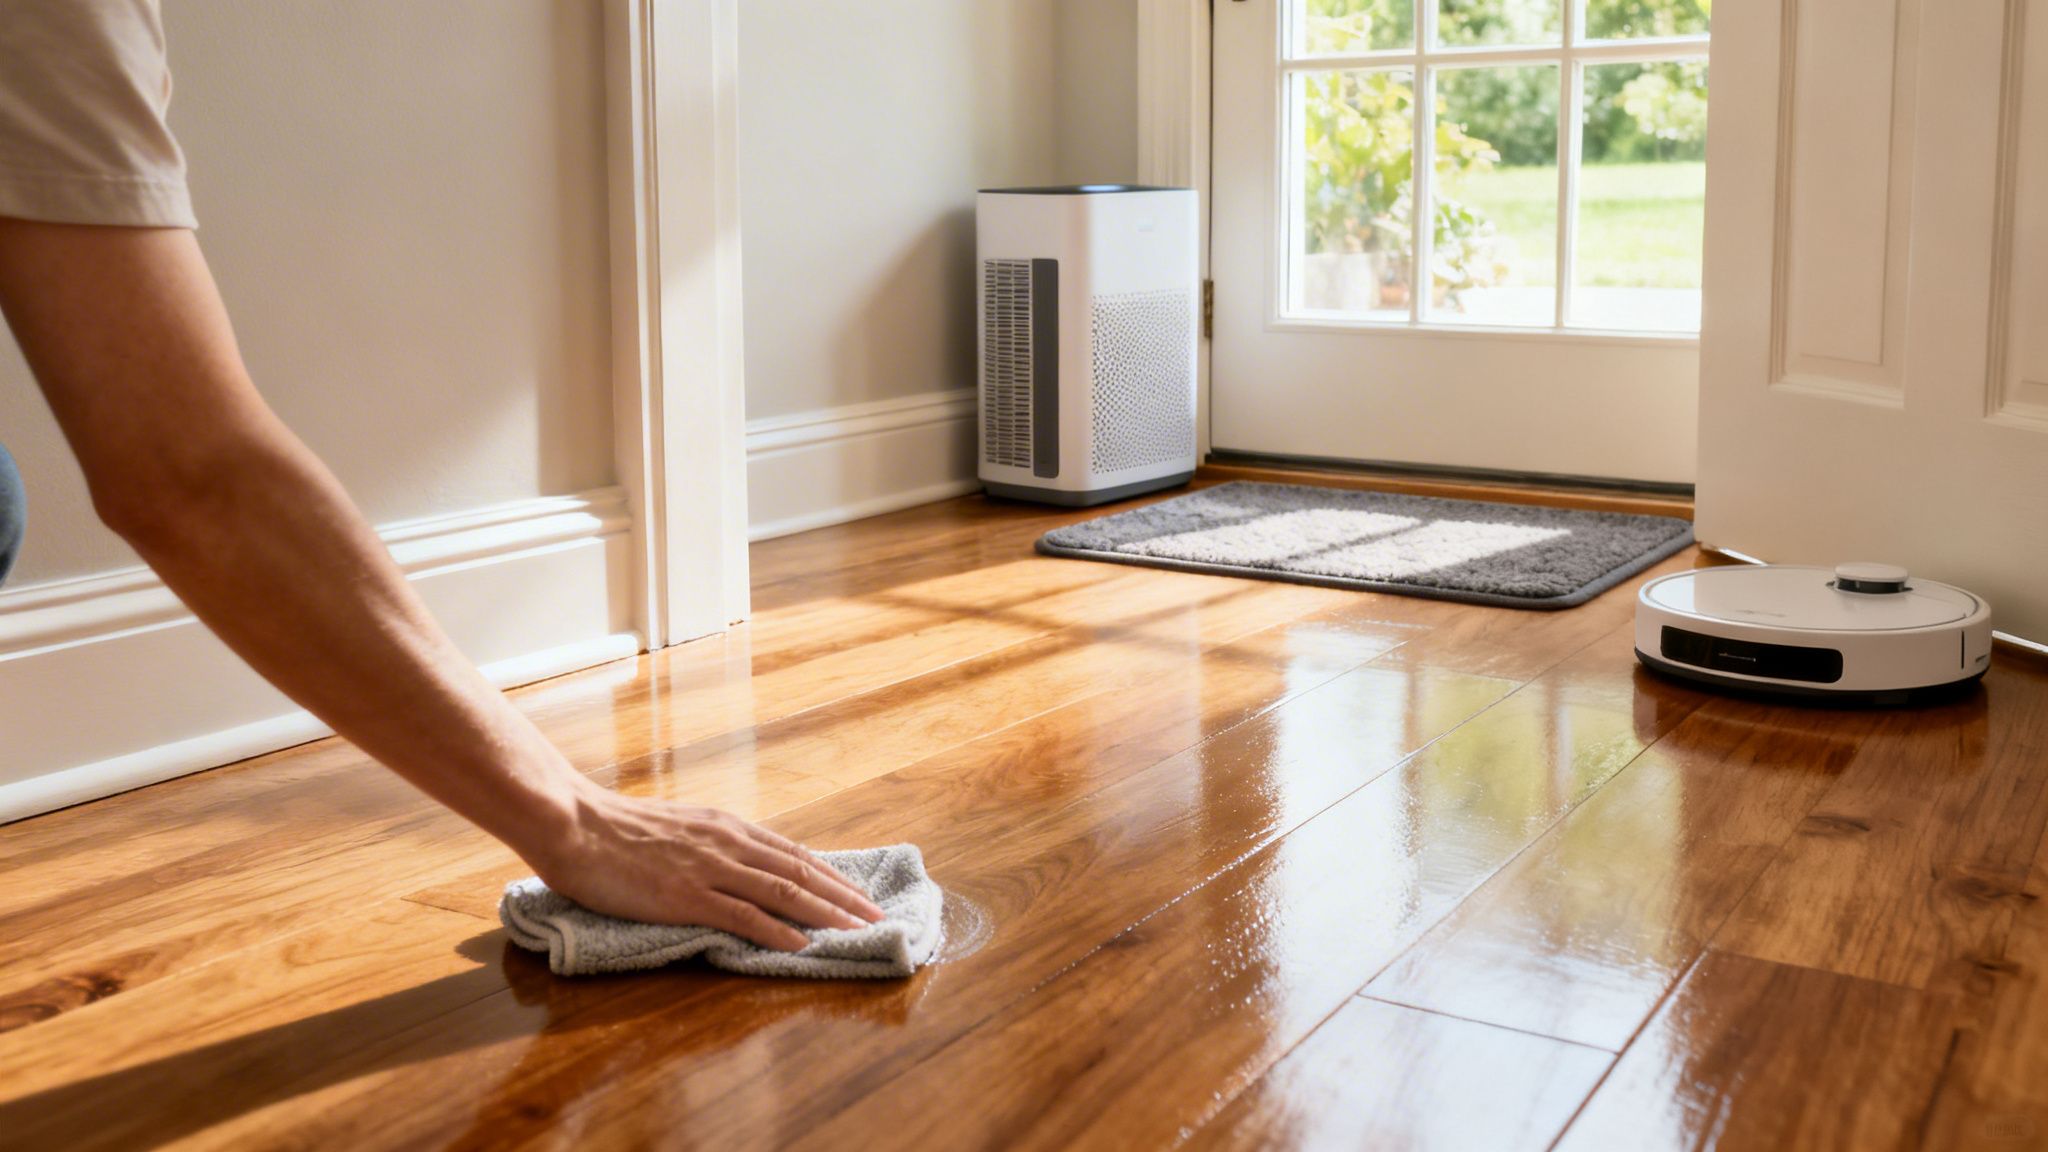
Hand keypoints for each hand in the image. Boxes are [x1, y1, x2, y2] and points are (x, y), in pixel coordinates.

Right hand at [531, 786, 885, 950]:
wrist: (576, 824)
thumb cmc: (618, 829)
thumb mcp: (680, 827)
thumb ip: (713, 844)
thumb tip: (741, 864)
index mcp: (728, 827)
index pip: (793, 853)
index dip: (831, 875)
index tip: (858, 893)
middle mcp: (729, 843)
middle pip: (801, 871)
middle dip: (844, 896)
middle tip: (877, 917)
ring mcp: (710, 869)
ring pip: (784, 892)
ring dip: (826, 914)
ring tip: (856, 931)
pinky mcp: (687, 895)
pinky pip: (743, 915)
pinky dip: (778, 931)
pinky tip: (801, 944)